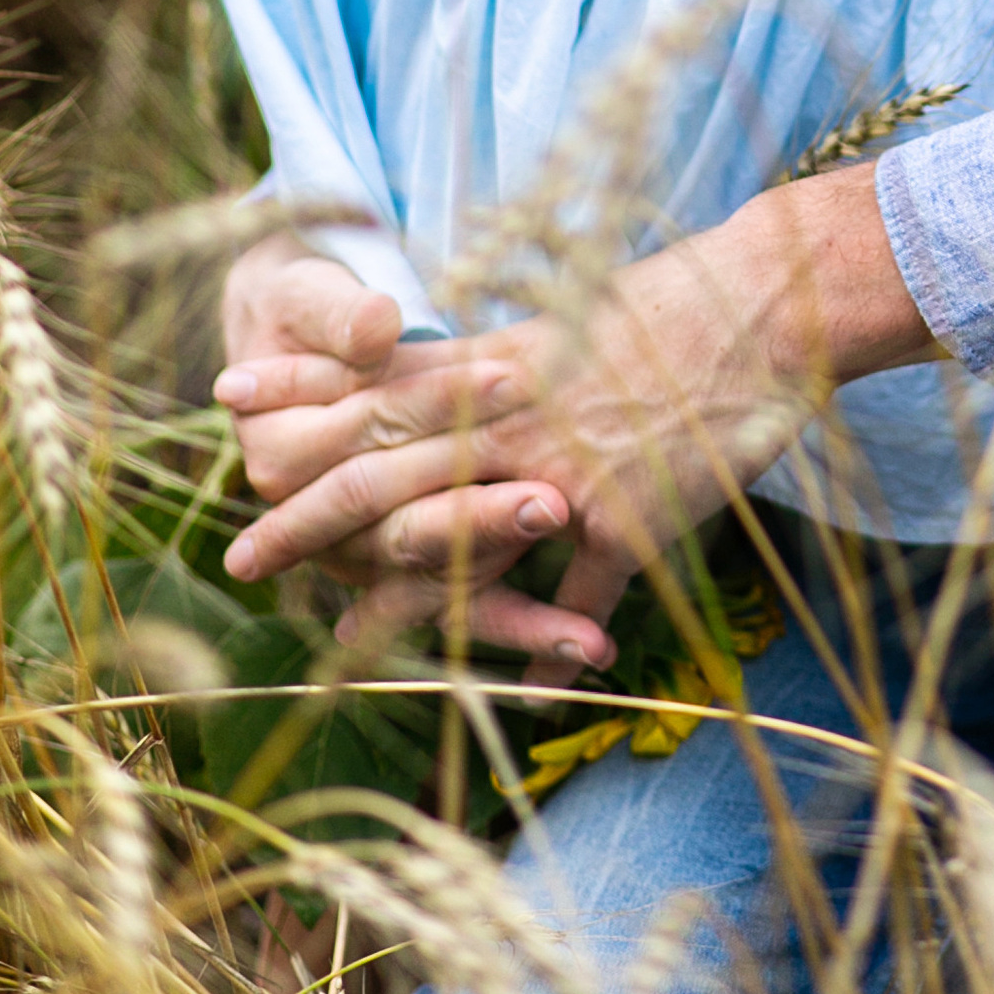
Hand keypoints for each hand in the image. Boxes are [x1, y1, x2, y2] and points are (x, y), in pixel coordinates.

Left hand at [214, 165, 929, 675]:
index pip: (377, 376)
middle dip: (305, 515)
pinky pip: (577, 603)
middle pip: (388, 470)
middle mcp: (515, 417)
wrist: (767, 308)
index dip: (300, 387)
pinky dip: (558, 649)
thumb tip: (463, 374)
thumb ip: (513, 361)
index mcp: (501, 359)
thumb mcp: (579, 317)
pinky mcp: (625, 522)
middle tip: (241, 554)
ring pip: (461, 549)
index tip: (226, 395)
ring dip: (399, 601)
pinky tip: (541, 689)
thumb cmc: (678, 303)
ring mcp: (566, 475)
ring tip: (342, 641)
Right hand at [217, 234, 582, 659]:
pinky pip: (473, 607)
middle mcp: (325, 524)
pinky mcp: (421, 567)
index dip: (437, 404)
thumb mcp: (308, 298)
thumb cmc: (307, 312)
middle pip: (406, 526)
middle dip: (482, 519)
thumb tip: (376, 330)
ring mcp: (375, 555)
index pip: (371, 430)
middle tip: (557, 505)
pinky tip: (590, 649)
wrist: (296, 347)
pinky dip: (529, 628)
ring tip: (587, 635)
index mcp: (283, 454)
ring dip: (518, 616)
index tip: (513, 378)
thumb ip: (341, 316)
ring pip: (443, 591)